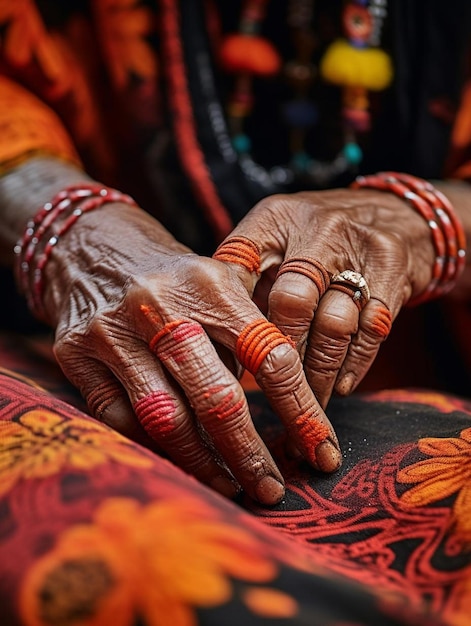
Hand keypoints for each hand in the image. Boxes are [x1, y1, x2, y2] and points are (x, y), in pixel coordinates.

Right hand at [41, 200, 341, 504]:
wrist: (96, 251)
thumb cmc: (175, 279)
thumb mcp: (220, 286)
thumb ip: (251, 337)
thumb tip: (293, 411)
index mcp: (210, 285)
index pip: (269, 356)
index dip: (301, 411)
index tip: (321, 450)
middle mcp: (159, 306)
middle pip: (215, 396)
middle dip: (249, 453)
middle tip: (272, 488)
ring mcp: (111, 332)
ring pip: (164, 417)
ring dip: (203, 461)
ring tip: (230, 484)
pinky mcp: (75, 354)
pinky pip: (120, 419)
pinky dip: (156, 447)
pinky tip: (182, 460)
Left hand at [213, 188, 435, 407]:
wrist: (392, 211)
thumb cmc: (316, 237)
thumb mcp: (274, 237)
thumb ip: (244, 274)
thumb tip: (212, 334)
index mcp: (275, 219)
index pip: (241, 267)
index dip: (230, 314)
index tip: (226, 355)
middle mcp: (318, 228)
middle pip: (292, 302)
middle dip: (281, 354)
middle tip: (272, 390)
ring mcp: (360, 247)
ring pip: (334, 324)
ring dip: (318, 371)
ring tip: (306, 399)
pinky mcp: (394, 271)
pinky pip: (372, 330)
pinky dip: (353, 365)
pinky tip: (338, 387)